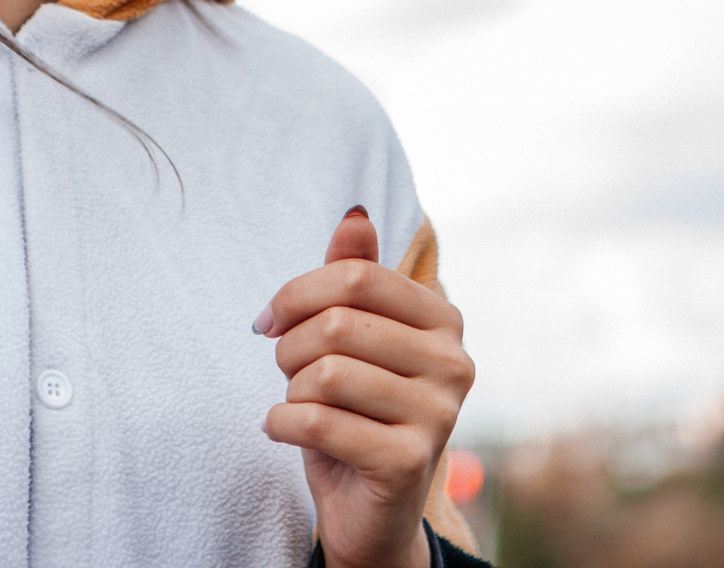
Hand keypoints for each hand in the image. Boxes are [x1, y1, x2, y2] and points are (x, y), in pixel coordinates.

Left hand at [256, 208, 473, 567]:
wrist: (371, 509)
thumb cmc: (357, 411)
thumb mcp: (352, 338)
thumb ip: (354, 275)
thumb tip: (354, 214)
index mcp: (442, 320)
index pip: (356, 275)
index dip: (297, 292)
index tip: (269, 319)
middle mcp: (454, 362)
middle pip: (337, 323)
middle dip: (289, 347)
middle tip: (284, 369)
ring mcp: (438, 415)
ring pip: (325, 374)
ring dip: (288, 390)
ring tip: (294, 403)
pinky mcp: (408, 462)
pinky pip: (318, 422)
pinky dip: (282, 424)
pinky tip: (282, 429)